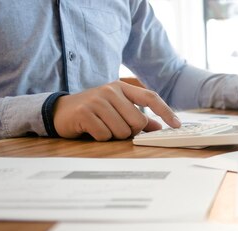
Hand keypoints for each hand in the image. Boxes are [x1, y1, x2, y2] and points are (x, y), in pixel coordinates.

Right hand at [53, 81, 180, 140]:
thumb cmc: (94, 112)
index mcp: (122, 87)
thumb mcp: (117, 110)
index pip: (150, 97)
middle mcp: (110, 90)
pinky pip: (105, 135)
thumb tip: (159, 127)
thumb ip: (139, 118)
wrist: (60, 111)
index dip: (166, 111)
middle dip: (130, 131)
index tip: (177, 125)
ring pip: (122, 130)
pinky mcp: (85, 113)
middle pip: (138, 121)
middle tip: (116, 127)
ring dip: (114, 135)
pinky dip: (101, 137)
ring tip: (102, 126)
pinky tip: (92, 130)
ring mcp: (97, 100)